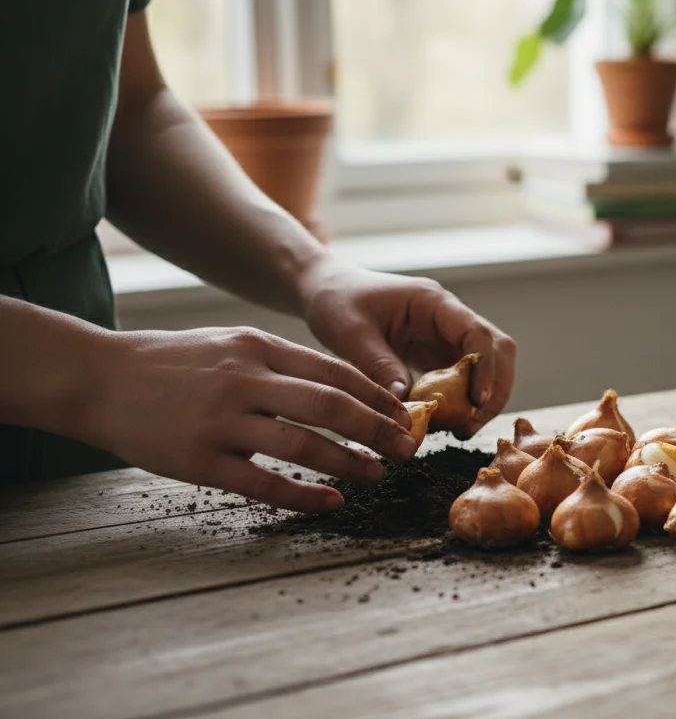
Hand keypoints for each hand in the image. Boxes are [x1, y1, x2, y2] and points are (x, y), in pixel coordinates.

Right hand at [85, 327, 417, 511]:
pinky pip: (264, 482)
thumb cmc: (171, 362)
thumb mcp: (230, 343)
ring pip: (304, 446)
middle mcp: (244, 380)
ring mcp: (220, 421)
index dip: (376, 396)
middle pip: (331, 407)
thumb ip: (281, 361)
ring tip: (377, 475)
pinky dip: (304, 494)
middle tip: (407, 448)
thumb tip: (343, 386)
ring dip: (350, 463)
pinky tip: (330, 502)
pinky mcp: (198, 460)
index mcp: (256, 347)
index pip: (335, 371)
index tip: (404, 414)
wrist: (98, 378)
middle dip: (378, 430)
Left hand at [299, 260, 516, 437]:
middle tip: (470, 425)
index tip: (476, 402)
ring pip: (487, 366)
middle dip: (494, 389)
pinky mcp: (437, 353)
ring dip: (483, 399)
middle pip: (497, 350)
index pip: (477, 333)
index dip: (485, 368)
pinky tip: (445, 423)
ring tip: (459, 430)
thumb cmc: (337, 301)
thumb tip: (407, 407)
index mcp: (433, 302)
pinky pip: (463, 378)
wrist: (327, 290)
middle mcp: (449, 317)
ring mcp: (446, 335)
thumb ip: (380, 366)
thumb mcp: (351, 333)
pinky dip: (462, 401)